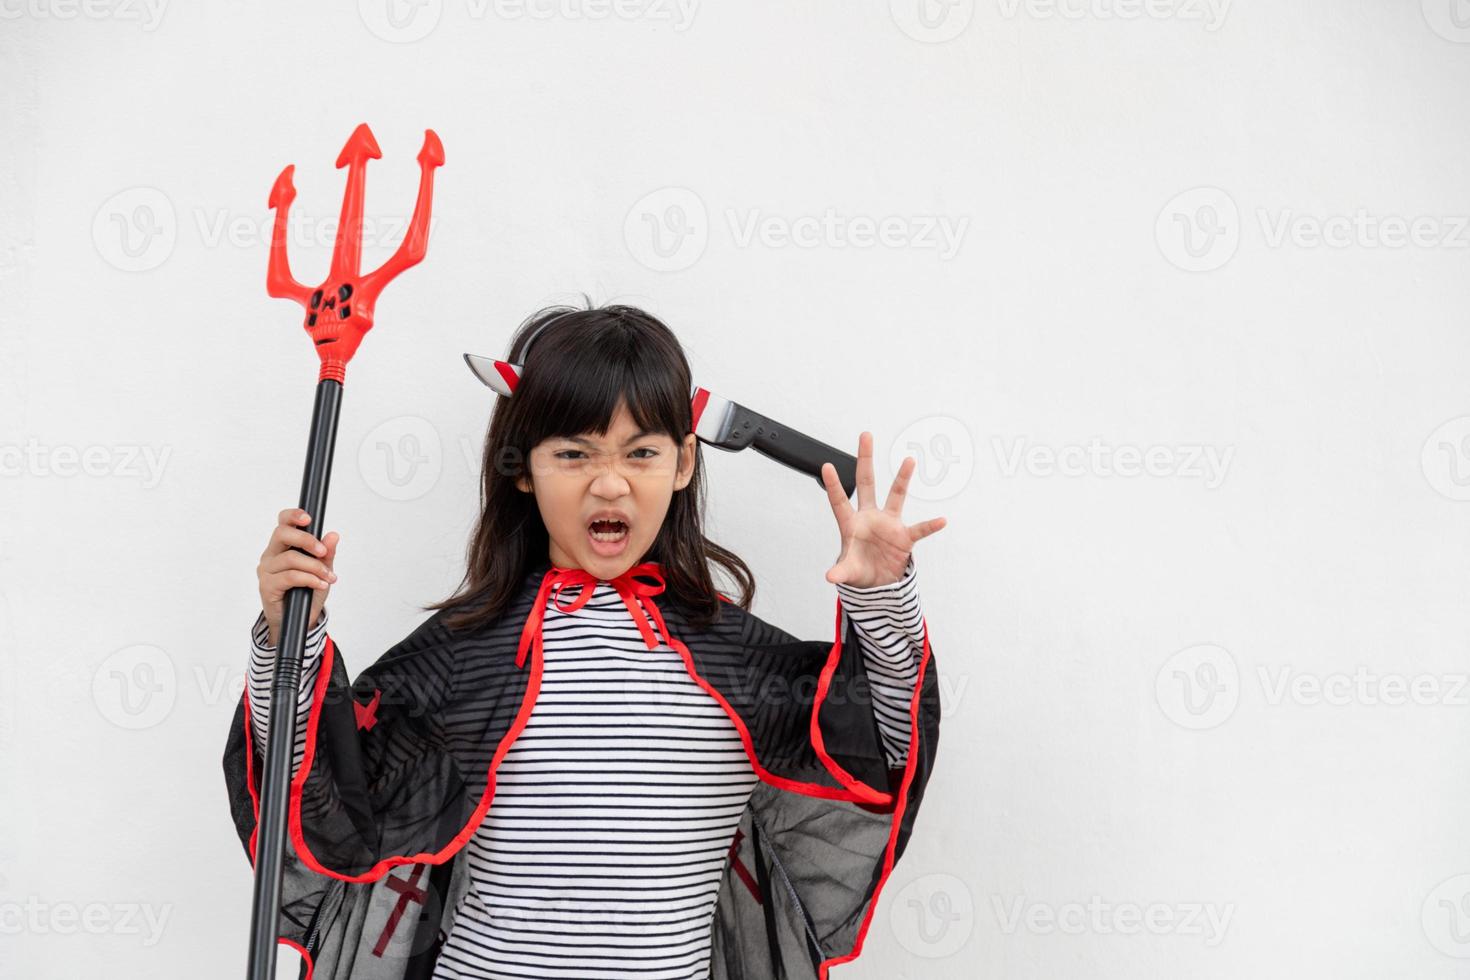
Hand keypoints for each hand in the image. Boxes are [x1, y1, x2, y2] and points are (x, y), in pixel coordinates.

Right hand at [257, 507, 339, 646]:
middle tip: (323, 552)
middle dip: (306, 540)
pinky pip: (290, 577)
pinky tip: (320, 584)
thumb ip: (327, 554)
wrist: (300, 620)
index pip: (283, 523)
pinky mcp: (266, 586)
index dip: (293, 516)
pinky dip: (309, 579)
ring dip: (314, 567)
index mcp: (283, 546)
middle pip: (282, 534)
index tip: (309, 519)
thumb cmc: (308, 592)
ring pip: (291, 558)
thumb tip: (333, 535)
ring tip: (329, 577)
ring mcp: (266, 570)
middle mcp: (271, 554)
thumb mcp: (323, 571)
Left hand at [820, 431, 947, 588]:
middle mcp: (870, 517)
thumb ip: (840, 572)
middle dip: (865, 460)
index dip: (833, 485)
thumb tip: (830, 577)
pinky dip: (930, 526)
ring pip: (896, 496)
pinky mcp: (904, 537)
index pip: (840, 501)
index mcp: (851, 524)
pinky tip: (941, 520)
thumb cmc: (860, 570)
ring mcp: (889, 524)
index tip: (826, 466)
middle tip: (865, 435)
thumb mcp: (848, 572)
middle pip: (866, 483)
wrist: (878, 582)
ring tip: (909, 461)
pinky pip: (919, 529)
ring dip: (902, 479)